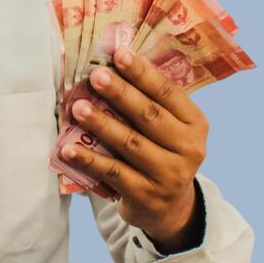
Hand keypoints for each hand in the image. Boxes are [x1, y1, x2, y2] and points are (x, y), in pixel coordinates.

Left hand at [62, 49, 208, 247]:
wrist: (168, 208)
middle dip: (120, 94)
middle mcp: (189, 149)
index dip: (143, 73)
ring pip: (130, 144)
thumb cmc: (160, 152)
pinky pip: (113, 173)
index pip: (168, 93)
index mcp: (195, 123)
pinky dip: (89, 160)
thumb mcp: (168, 128)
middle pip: (149, 116)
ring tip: (77, 108)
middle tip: (96, 76)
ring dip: (101, 124)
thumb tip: (110, 65)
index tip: (120, 54)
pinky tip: (68, 149)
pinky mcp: (146, 196)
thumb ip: (150, 102)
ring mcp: (169, 175)